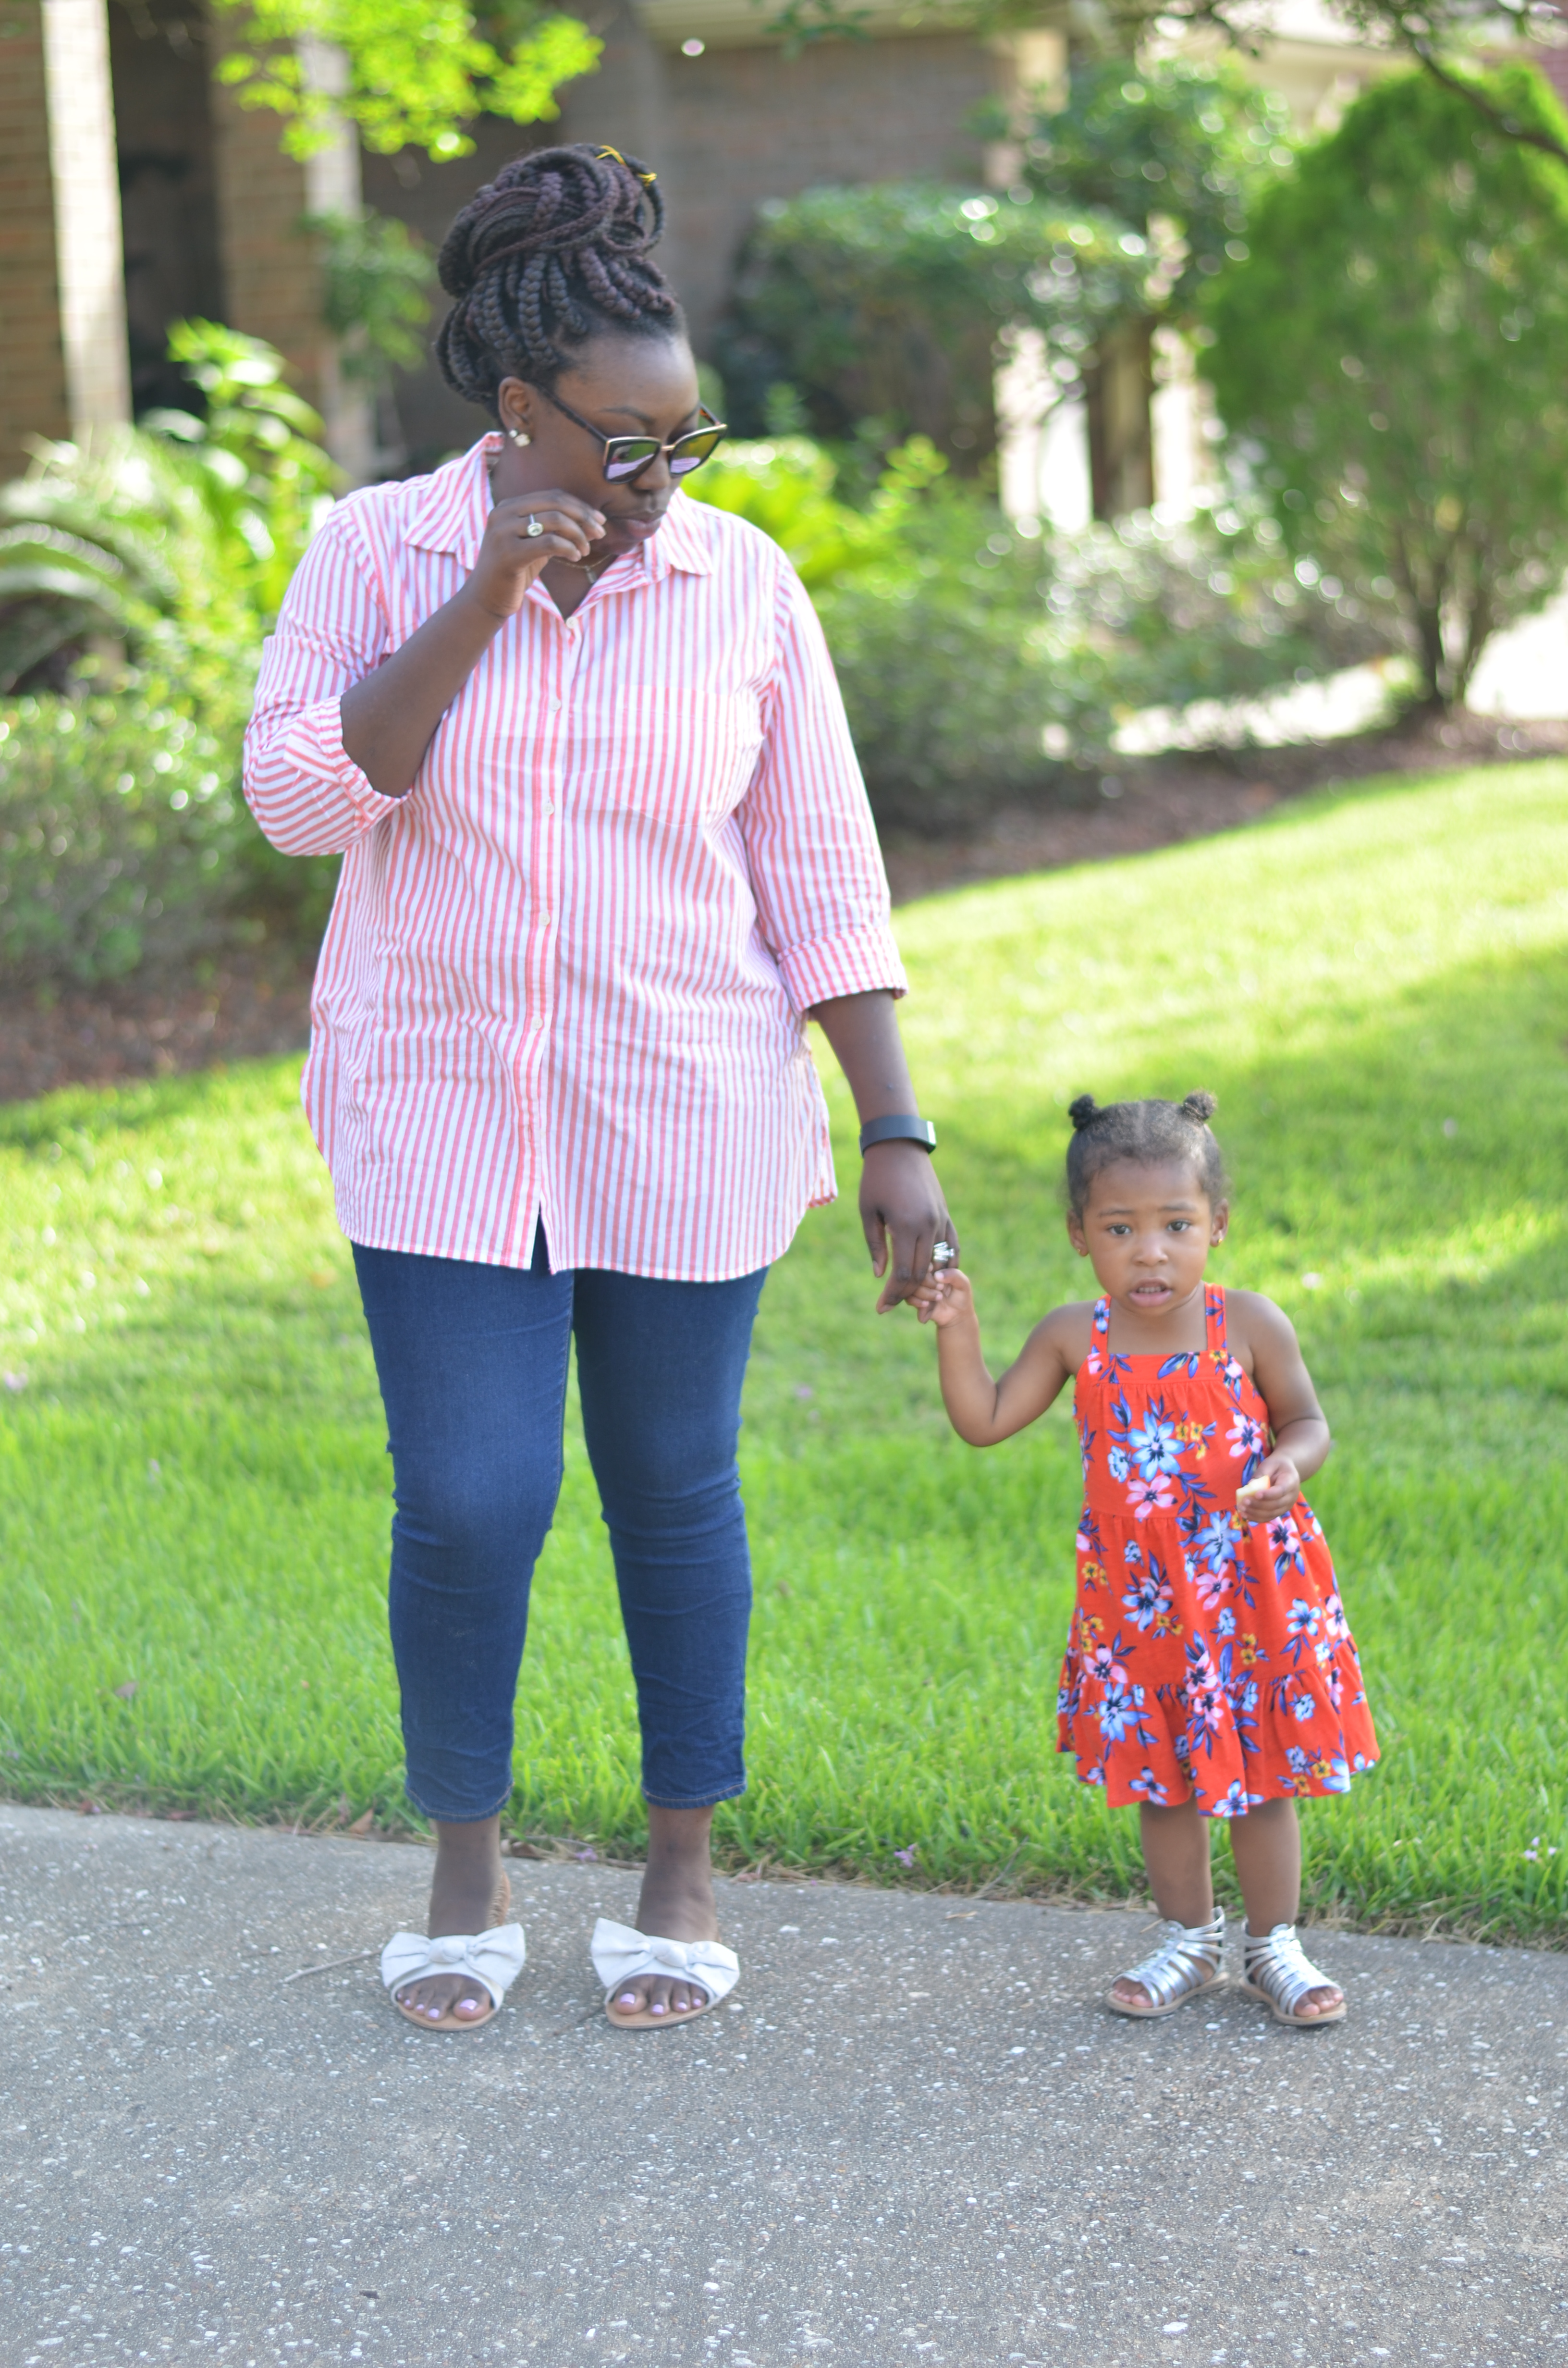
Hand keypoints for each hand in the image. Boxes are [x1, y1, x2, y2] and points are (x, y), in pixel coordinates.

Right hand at [464, 491, 605, 619]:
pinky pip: (549, 543)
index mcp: (509, 506)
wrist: (485, 599)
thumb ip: (552, 529)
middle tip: (600, 533)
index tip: (599, 521)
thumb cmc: (514, 572)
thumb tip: (587, 519)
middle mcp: (503, 513)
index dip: (580, 506)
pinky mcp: (508, 553)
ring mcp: (503, 532)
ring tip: (585, 550)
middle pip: (555, 503)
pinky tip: (576, 556)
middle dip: (584, 517)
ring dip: (578, 535)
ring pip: (555, 520)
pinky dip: (568, 548)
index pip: (552, 496)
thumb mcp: (533, 544)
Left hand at [860, 1141, 955, 1313]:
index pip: (904, 1273)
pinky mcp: (945, 1214)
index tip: (882, 1308)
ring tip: (913, 1295)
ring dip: (926, 1282)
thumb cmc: (876, 1178)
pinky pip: (951, 1246)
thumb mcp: (868, 1212)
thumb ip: (876, 1245)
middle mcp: (928, 1226)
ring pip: (938, 1262)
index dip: (894, 1294)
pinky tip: (937, 1277)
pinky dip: (946, 1264)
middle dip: (907, 1293)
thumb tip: (880, 1276)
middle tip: (892, 1305)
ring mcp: (941, 1220)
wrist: (899, 1147)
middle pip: (922, 1272)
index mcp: (906, 1226)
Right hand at [908, 1266, 972, 1328]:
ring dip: (925, 1293)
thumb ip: (954, 1275)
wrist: (957, 1315)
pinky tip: (928, 1304)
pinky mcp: (915, 1299)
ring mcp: (919, 1287)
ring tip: (939, 1297)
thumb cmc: (961, 1296)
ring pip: (912, 1286)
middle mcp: (925, 1275)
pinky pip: (908, 1297)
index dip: (926, 1264)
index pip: (925, 1259)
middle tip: (941, 1288)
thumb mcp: (963, 1284)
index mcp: (936, 1267)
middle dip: (928, 1281)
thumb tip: (936, 1275)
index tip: (931, 1269)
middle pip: (916, 1272)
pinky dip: (917, 1301)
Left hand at [1236, 1451, 1300, 1523]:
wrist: (1287, 1471)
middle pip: (1275, 1505)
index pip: (1281, 1491)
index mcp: (1291, 1482)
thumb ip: (1261, 1473)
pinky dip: (1257, 1518)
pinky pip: (1269, 1517)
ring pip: (1272, 1514)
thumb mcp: (1270, 1464)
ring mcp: (1287, 1506)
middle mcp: (1291, 1496)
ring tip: (1241, 1509)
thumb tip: (1249, 1485)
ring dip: (1255, 1513)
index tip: (1256, 1494)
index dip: (1268, 1495)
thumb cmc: (1277, 1466)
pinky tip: (1245, 1515)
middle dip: (1258, 1505)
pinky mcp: (1280, 1511)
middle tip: (1244, 1501)